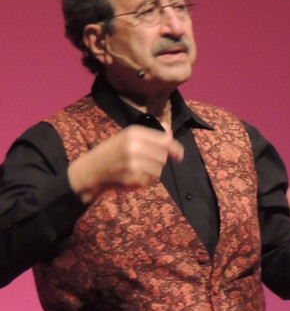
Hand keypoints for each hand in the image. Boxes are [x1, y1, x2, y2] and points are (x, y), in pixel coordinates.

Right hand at [68, 125, 183, 202]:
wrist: (89, 170)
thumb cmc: (110, 153)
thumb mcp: (127, 137)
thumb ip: (150, 135)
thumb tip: (169, 129)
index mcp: (134, 133)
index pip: (165, 141)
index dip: (175, 148)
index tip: (179, 155)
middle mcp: (134, 145)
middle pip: (163, 156)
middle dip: (158, 161)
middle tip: (144, 162)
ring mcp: (133, 162)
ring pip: (158, 169)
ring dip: (151, 172)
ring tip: (137, 169)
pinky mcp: (132, 177)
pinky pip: (149, 181)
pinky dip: (144, 181)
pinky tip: (132, 177)